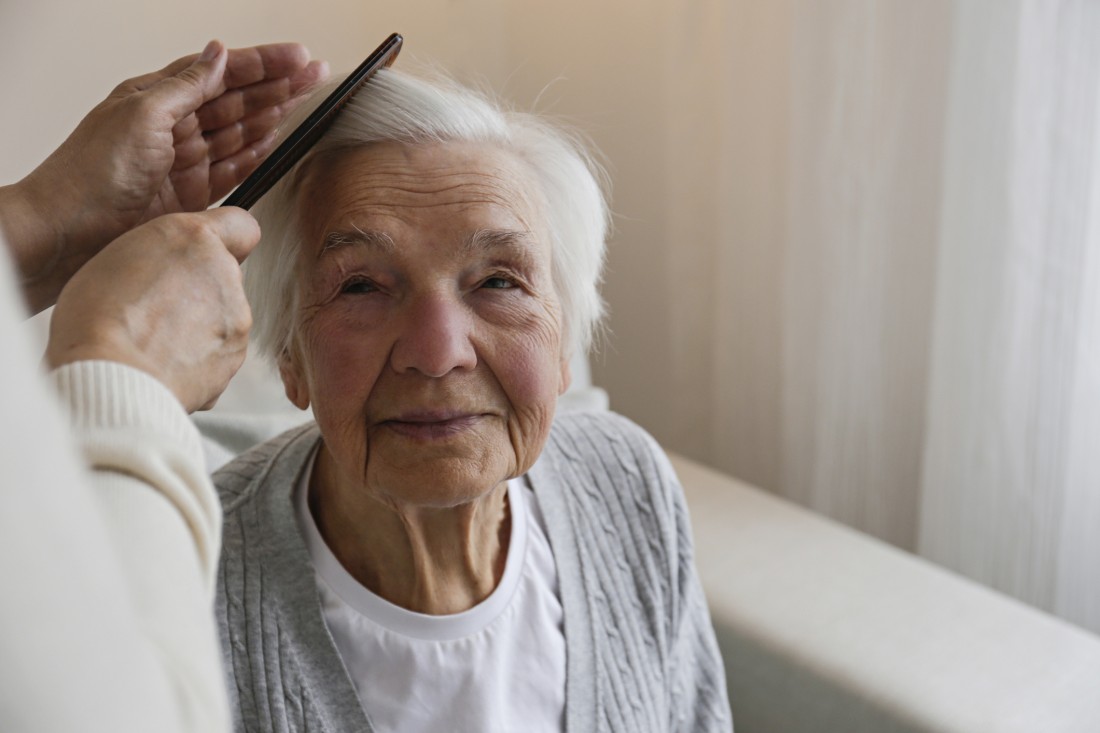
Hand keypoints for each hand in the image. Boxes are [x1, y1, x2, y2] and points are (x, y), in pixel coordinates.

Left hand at [2, 40, 326, 312]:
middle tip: (314, 75)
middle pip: (236, 99)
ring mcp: (183, 162)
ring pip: (240, 132)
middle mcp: (172, 127)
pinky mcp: (192, 197)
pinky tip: (274, 140)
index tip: (297, 57)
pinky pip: (233, 169)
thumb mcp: (141, 114)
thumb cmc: (91, 173)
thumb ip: (185, 86)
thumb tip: (217, 54)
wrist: (71, 232)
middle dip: (278, 85)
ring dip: (273, 114)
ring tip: (303, 100)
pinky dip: (256, 154)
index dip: (261, 63)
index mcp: (156, 97)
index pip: (220, 72)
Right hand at [46, 208, 260, 411]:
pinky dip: (199, 356)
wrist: (113, 376)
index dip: (223, 240)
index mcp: (193, 239)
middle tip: (158, 308)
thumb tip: (171, 269)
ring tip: (155, 341)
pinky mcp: (236, 354)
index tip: (204, 254)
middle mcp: (224, 273)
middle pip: (224, 275)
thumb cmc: (98, 318)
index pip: (239, 224)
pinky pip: (219, 351)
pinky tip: (165, 363)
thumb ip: (160, 255)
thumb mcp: (116, 257)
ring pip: (223, 314)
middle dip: (200, 289)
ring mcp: (236, 316)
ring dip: (199, 324)